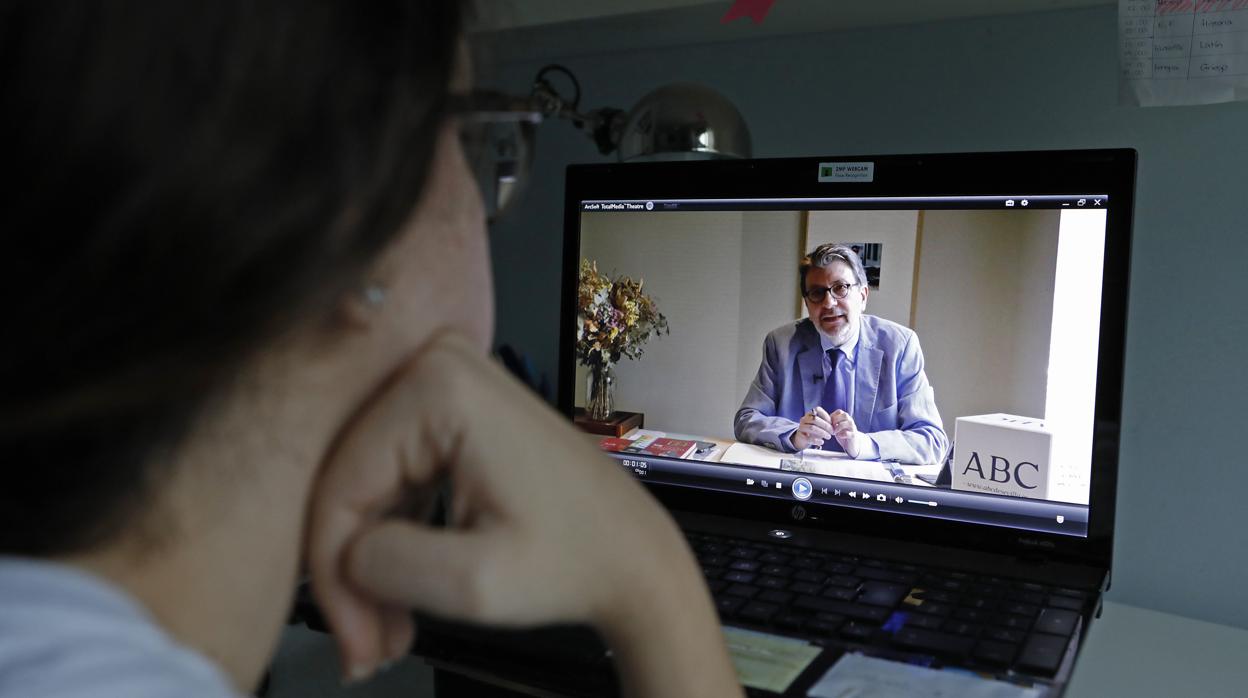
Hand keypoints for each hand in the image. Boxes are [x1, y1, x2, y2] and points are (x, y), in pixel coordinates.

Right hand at [305, 332, 740, 695]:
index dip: (333, 578)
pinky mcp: (450, 409)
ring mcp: (443, 380)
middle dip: (350, 576)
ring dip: (369, 566)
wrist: (634, 555)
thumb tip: (336, 555)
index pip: (341, 487)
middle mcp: (435, 362)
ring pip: (363, 487)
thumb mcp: (475, 584)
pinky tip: (403, 596)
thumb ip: (385, 567)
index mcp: (438, 385)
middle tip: (367, 649)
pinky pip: (391, 477)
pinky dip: (392, 539)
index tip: (355, 647)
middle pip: (347, 483)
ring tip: (388, 634)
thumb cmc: (574, 563)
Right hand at [790, 409, 832, 449]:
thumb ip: (828, 420)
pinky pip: (809, 438)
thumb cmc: (815, 430)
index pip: (817, 410)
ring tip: (828, 437)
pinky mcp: (800, 436)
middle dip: (825, 425)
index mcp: (810, 414)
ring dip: (822, 432)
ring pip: (812, 427)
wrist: (802, 439)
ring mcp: (801, 427)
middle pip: (815, 419)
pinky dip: (817, 440)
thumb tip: (839, 413)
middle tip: (832, 432)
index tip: (832, 423)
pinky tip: (822, 442)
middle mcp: (804, 419)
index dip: (826, 416)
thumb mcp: (821, 424)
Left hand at [828, 408, 869, 457]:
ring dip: (838, 427)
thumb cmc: (842, 434)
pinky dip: (841, 434)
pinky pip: (847, 433)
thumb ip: (832, 422)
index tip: (829, 422)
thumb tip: (822, 419)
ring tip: (834, 432)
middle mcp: (850, 421)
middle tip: (831, 427)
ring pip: (848, 423)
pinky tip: (839, 436)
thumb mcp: (836, 426)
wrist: (851, 444)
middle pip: (845, 415)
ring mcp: (853, 428)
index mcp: (845, 418)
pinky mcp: (853, 435)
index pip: (839, 411)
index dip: (832, 416)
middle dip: (836, 420)